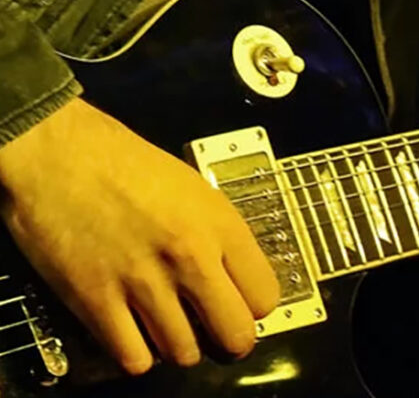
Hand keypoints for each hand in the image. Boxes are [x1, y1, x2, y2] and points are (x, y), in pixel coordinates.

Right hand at [0, 98, 279, 373]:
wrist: (59, 153)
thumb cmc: (128, 165)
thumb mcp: (195, 190)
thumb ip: (220, 237)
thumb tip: (236, 281)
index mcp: (220, 225)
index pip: (265, 297)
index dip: (254, 309)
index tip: (240, 306)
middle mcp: (190, 257)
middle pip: (236, 335)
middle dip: (229, 341)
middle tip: (213, 332)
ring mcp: (144, 282)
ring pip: (184, 353)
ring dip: (178, 347)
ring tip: (167, 327)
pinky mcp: (96, 300)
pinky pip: (134, 359)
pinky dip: (137, 355)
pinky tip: (134, 335)